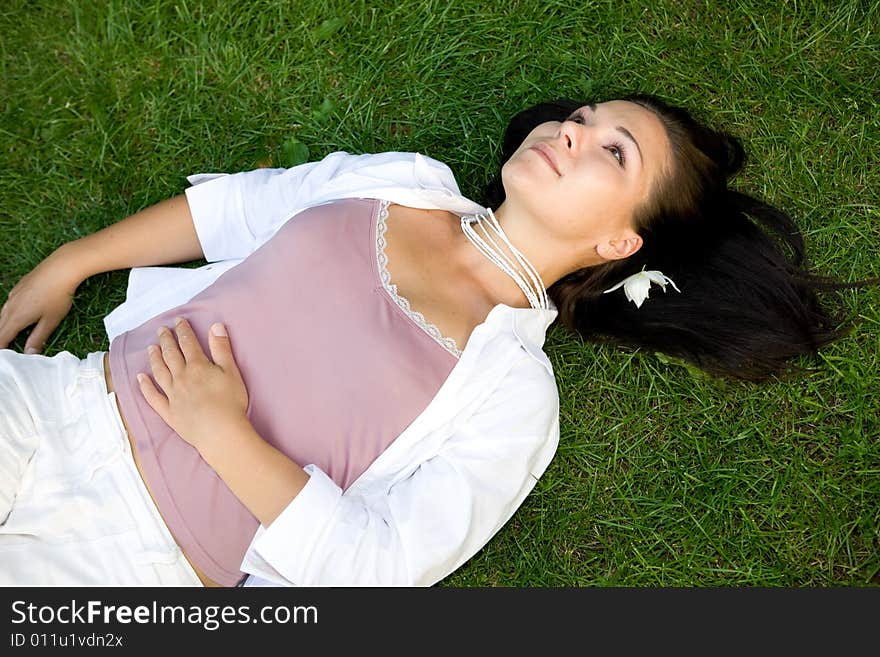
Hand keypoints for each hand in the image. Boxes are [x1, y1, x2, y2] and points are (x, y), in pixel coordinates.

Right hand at [0, 248, 83, 352]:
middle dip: (1, 339)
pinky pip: (8, 305)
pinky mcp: (18, 288)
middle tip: (5, 349)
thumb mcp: (50, 321)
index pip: (1, 338)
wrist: (60, 268)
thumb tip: (28, 354)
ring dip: (3, 327)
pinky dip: (8, 315)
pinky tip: (15, 316)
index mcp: (16, 318)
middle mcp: (9, 307)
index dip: (1, 349)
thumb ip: (38, 338)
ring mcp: (12, 296)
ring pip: (2, 315)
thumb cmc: (58, 296)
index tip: (3, 358)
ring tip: (8, 336)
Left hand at [137, 316, 249, 453]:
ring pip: (160, 372)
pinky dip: (145, 387)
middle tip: (161, 330)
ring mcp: (173, 395)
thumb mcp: (231, 372)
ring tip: (151, 348)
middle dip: (166, 340)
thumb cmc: (230, 402)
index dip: (183, 331)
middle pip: (171, 355)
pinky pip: (153, 397)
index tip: (178, 320)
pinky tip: (140, 378)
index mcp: (198, 367)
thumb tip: (215, 326)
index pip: (188, 344)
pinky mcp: (169, 412)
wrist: (220, 432)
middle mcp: (181, 378)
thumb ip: (222, 349)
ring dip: (154, 358)